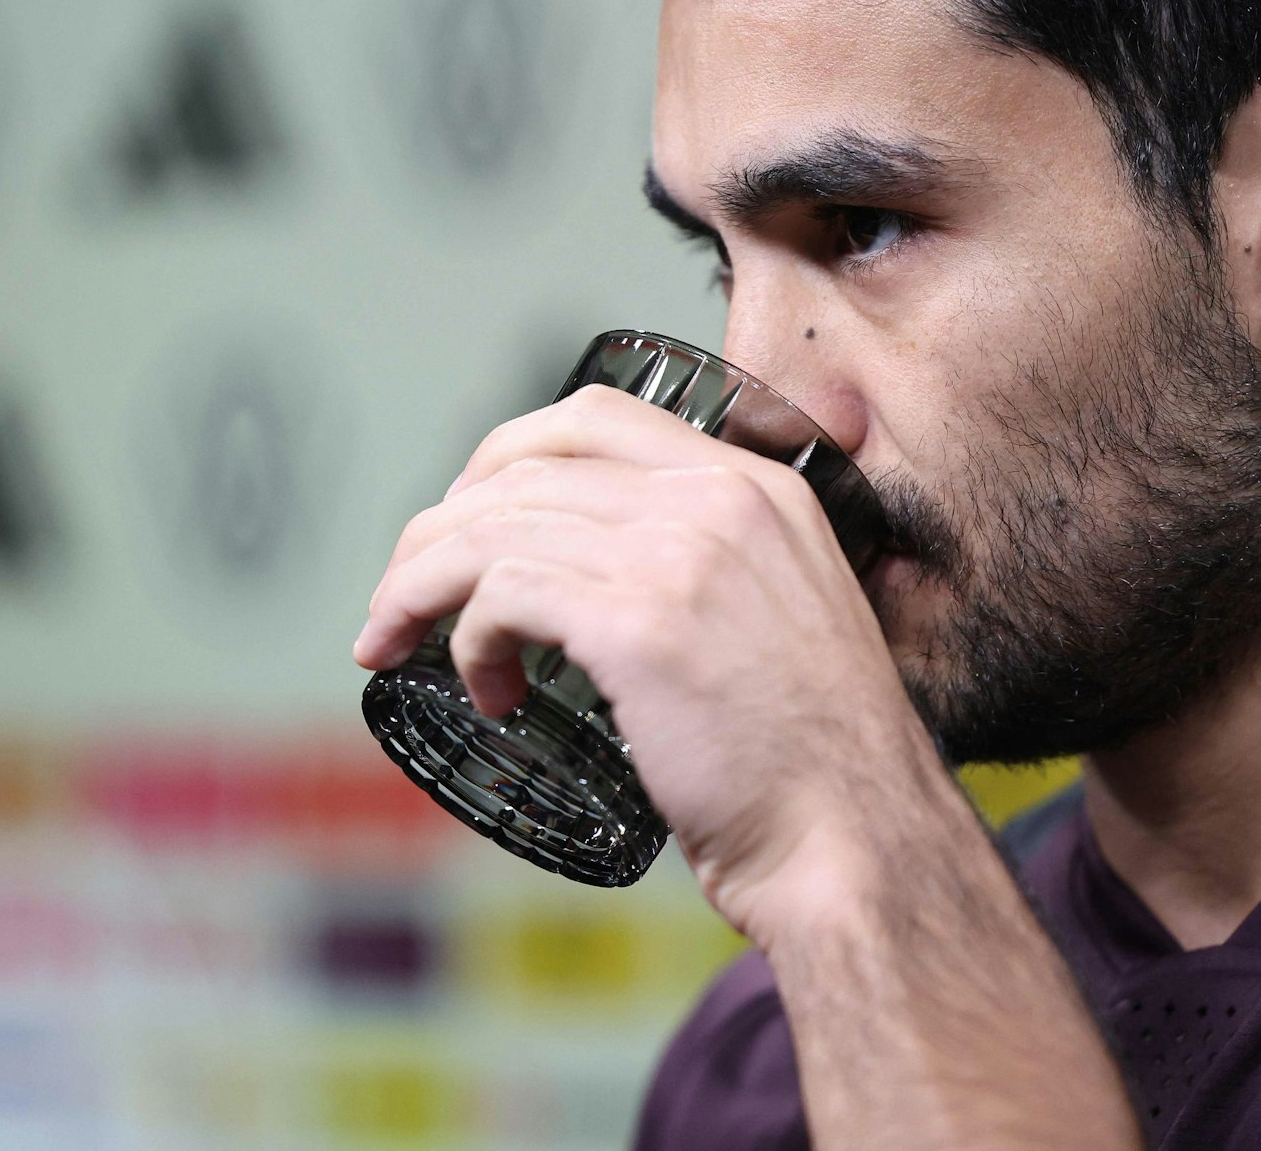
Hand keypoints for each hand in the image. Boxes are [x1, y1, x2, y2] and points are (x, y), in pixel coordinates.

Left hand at [353, 384, 940, 935]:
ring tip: (400, 639)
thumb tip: (592, 583)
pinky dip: (468, 640)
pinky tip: (484, 690)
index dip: (504, 458)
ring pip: (495, 526)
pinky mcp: (639, 624)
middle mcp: (716, 498)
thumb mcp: (780, 617)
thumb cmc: (810, 762)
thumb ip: (707, 570)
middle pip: (525, 463)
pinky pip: (502, 595)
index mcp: (754, 485)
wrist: (861, 843)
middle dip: (440, 523)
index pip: (593, 416)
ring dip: (422, 585)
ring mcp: (678, 554)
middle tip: (405, 591)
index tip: (464, 519)